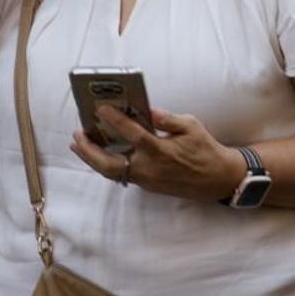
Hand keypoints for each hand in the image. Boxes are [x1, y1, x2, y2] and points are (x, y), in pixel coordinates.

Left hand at [70, 107, 244, 201]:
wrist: (218, 179)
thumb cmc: (205, 148)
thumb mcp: (191, 126)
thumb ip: (167, 119)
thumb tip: (148, 112)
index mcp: (161, 151)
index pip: (133, 134)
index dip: (115, 120)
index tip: (101, 108)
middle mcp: (150, 169)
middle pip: (110, 164)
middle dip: (89, 151)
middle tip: (76, 135)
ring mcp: (148, 181)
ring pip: (112, 174)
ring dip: (93, 160)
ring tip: (78, 145)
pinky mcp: (149, 187)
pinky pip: (122, 176)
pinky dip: (107, 165)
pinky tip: (99, 154)